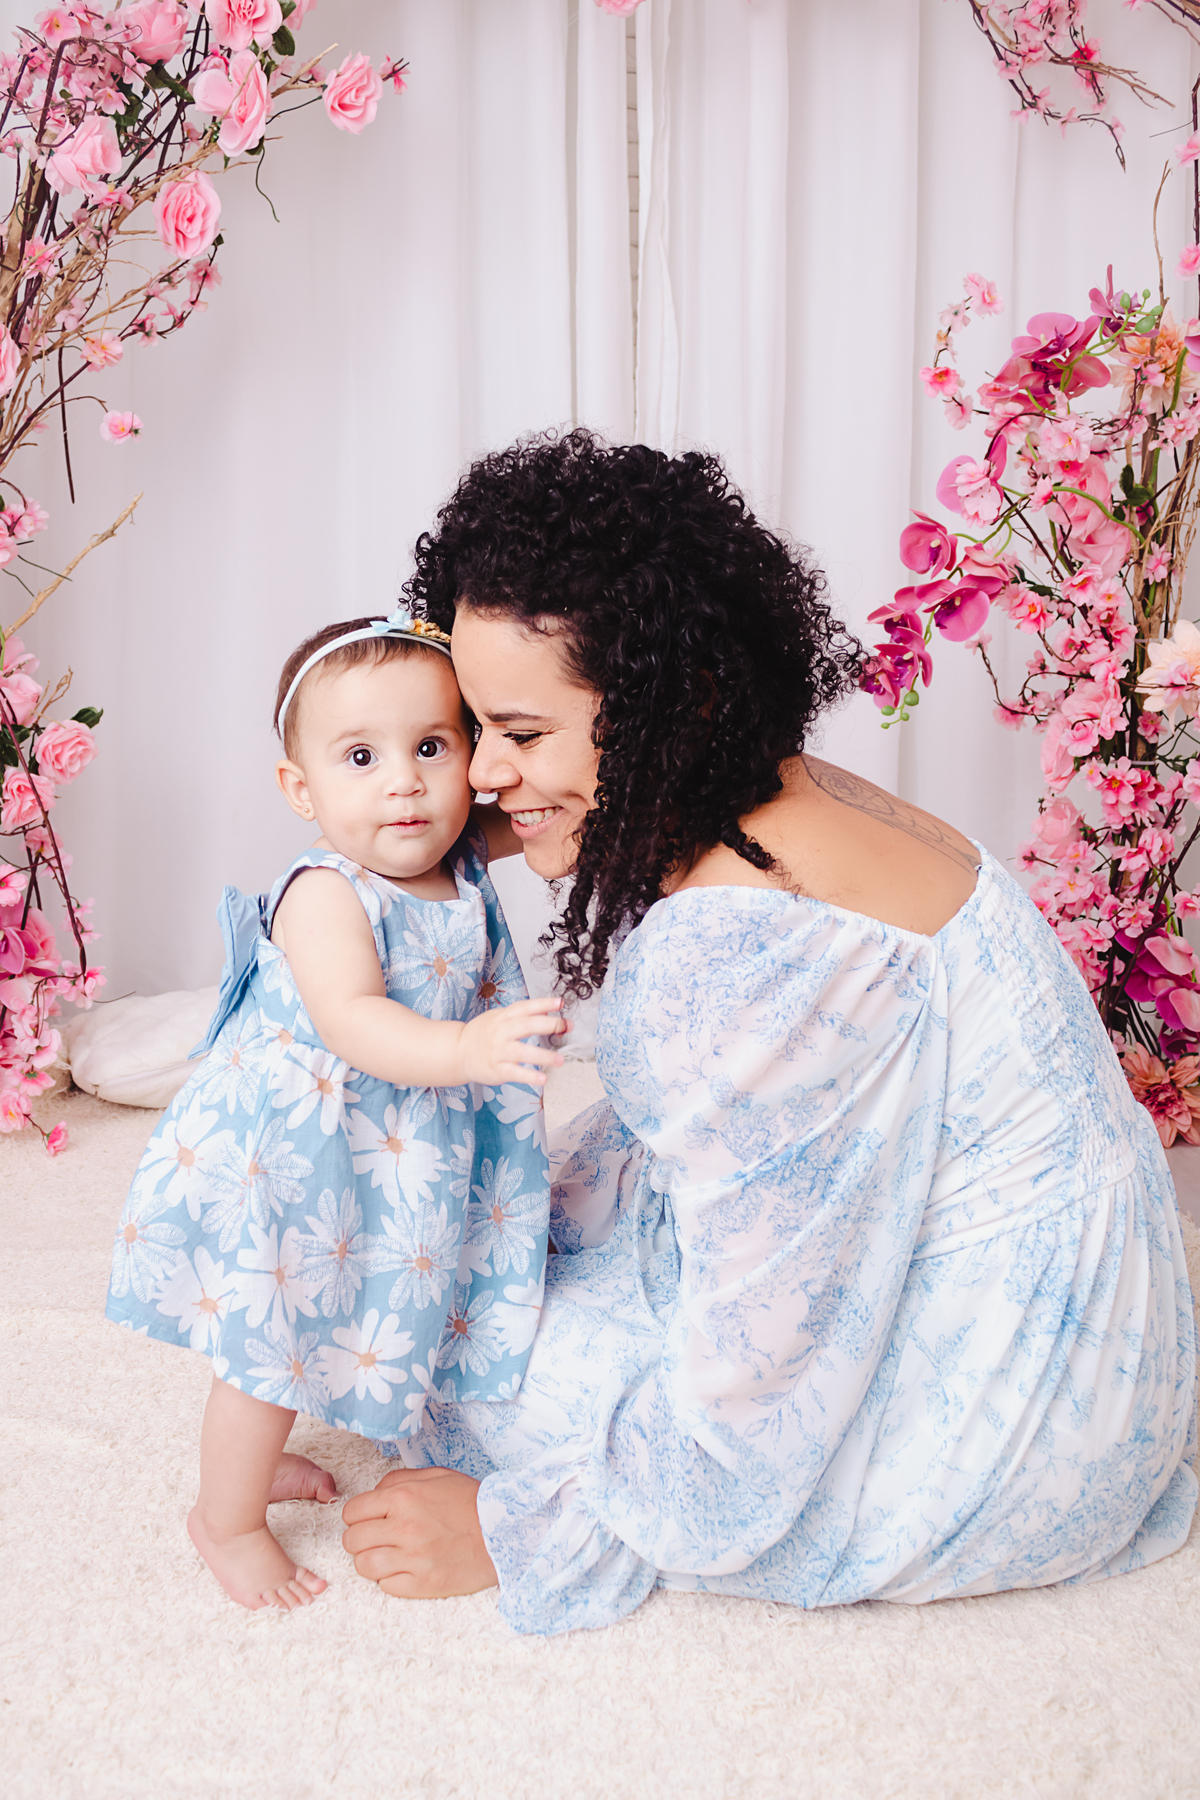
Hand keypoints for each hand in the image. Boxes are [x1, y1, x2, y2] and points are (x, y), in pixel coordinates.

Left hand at [341, 1467, 497, 1597]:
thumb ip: (399, 1480)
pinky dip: (389, 1579)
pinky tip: (404, 1569)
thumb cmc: (470, 1501)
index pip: (352, 1511)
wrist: (504, 1531)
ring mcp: (413, 1558)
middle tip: (375, 1539)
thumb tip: (373, 1494)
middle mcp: (404, 1527)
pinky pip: (385, 1586)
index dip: (356, 1516)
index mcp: (403, 1497)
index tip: (366, 1520)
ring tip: (387, 1556)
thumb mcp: (436, 1476)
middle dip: (359, 1539)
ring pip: (364, 1566)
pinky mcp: (423, 1584)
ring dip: (371, 1561)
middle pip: (353, 1540)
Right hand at [457, 995, 564, 1087]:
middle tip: (566, 1027)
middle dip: (549, 1025)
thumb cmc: (482, 1034)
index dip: (543, 1004)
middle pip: (526, 1025)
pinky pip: (515, 1073)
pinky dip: (529, 1076)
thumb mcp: (499, 1018)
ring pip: (522, 1052)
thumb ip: (522, 1016)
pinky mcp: (496, 1069)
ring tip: (560, 1060)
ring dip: (543, 1056)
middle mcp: (501, 1032)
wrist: (458, 1051)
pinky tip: (543, 1079)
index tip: (560, 1003)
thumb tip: (548, 1013)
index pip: (525, 1007)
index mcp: (503, 1017)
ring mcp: (498, 1051)